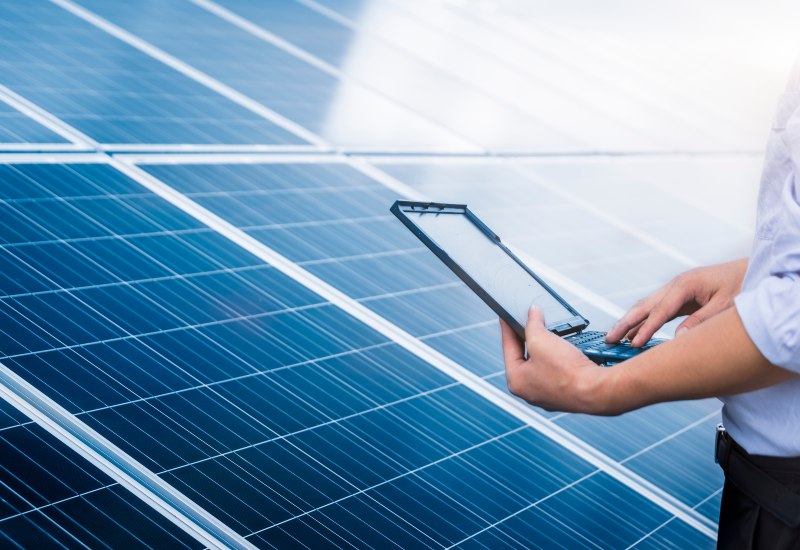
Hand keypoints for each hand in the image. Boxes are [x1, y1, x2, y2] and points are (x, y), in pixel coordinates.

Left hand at [501, 307, 610, 413]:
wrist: (597, 391)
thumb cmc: (568, 373)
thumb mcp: (541, 339)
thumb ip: (532, 324)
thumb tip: (532, 314)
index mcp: (516, 380)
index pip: (508, 346)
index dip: (508, 327)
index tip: (507, 317)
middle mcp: (529, 391)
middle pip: (524, 356)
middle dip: (529, 337)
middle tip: (531, 322)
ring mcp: (548, 394)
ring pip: (542, 364)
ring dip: (546, 348)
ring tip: (550, 334)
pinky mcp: (565, 394)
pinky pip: (557, 372)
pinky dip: (559, 359)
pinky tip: (565, 350)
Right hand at [606, 258, 747, 346]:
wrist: (750, 269)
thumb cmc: (742, 284)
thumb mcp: (725, 305)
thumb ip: (701, 322)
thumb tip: (678, 340)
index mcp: (685, 284)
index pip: (660, 311)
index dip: (646, 328)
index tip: (633, 344)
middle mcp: (675, 285)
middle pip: (644, 305)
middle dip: (625, 323)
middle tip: (609, 338)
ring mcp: (675, 289)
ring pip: (646, 306)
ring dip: (630, 321)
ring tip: (615, 337)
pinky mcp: (679, 296)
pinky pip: (656, 310)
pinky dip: (643, 321)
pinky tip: (635, 333)